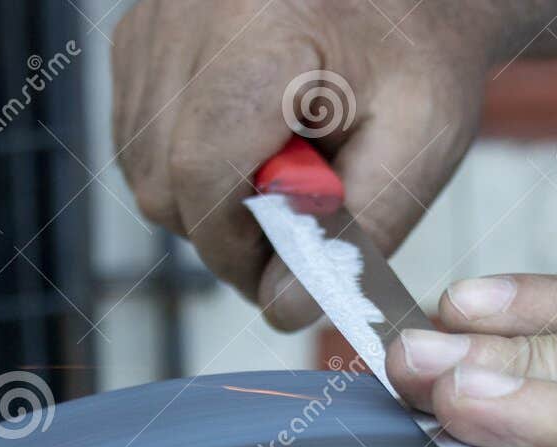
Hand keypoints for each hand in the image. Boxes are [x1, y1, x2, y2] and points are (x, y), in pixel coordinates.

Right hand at [113, 0, 509, 329]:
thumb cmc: (419, 55)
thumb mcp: (419, 147)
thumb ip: (355, 232)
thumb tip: (281, 307)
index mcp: (264, 31)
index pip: (202, 170)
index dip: (234, 245)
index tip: (278, 272)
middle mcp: (190, 14)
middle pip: (160, 178)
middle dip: (220, 230)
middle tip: (289, 230)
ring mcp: (155, 20)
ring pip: (140, 164)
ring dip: (203, 199)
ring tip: (277, 176)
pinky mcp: (141, 34)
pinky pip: (137, 135)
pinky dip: (186, 163)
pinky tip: (248, 145)